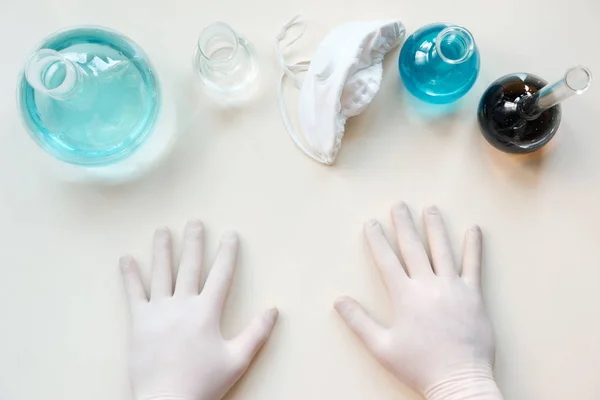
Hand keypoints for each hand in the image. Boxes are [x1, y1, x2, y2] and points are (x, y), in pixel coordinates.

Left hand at [120, 220, 277, 399]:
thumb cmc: (204, 383)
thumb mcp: (237, 360)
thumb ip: (257, 333)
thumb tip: (274, 310)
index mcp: (207, 313)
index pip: (221, 276)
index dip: (227, 254)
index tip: (230, 235)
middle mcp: (182, 305)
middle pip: (190, 267)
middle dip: (194, 243)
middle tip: (195, 222)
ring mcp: (158, 312)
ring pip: (161, 274)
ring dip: (162, 250)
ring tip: (162, 230)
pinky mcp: (139, 322)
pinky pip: (133, 294)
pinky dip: (129, 276)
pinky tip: (126, 259)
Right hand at [335, 203, 502, 399]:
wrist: (459, 381)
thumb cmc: (419, 366)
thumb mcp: (381, 347)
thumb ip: (359, 321)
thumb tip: (338, 301)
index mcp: (405, 296)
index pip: (387, 260)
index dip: (377, 240)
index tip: (371, 223)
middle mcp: (428, 286)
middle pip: (413, 248)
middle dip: (404, 224)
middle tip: (398, 205)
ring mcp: (453, 288)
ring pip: (443, 250)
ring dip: (435, 227)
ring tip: (430, 209)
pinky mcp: (474, 296)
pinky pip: (474, 266)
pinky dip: (474, 247)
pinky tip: (473, 230)